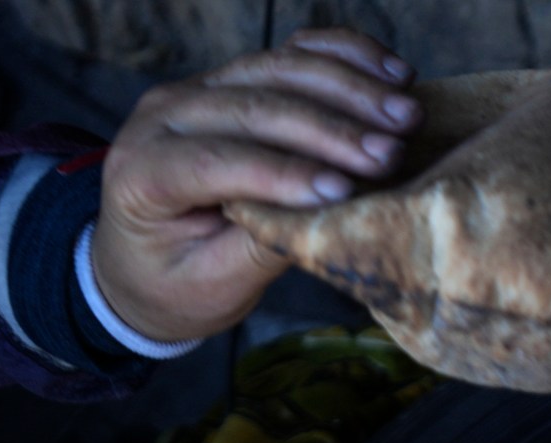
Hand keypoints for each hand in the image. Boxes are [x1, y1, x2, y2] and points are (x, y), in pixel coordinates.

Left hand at [94, 28, 421, 342]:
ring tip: (407, 115)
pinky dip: (344, 54)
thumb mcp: (212, 283)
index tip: (344, 190)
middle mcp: (164, 114)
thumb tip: (328, 215)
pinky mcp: (237, 78)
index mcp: (143, 172)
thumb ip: (261, 245)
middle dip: (330, 129)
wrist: (146, 260)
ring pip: (278, 67)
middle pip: (253, 106)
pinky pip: (292, 51)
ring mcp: (201, 87)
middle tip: (392, 153)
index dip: (281, 172)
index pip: (214, 161)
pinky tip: (392, 73)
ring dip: (350, 87)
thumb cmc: (177, 281)